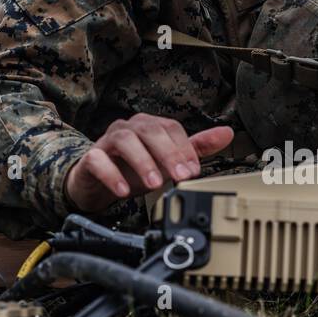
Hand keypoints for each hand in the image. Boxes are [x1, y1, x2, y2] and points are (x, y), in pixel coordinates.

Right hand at [64, 114, 232, 213]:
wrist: (98, 184)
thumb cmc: (133, 169)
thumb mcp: (167, 161)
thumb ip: (195, 148)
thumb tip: (226, 133)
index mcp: (149, 126)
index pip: (170, 128)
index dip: (184, 148)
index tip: (194, 170)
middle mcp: (128, 128)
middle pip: (149, 130)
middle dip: (168, 153)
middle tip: (180, 176)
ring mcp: (107, 141)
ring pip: (125, 141)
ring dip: (143, 161)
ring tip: (155, 183)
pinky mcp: (90, 158)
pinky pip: (98, 160)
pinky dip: (112, 175)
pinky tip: (124, 190)